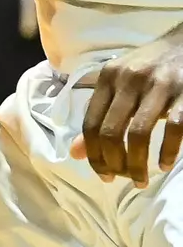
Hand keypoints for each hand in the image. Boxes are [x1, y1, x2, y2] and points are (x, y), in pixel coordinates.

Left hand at [72, 30, 182, 186]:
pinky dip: (168, 152)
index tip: (102, 174)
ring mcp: (158, 85)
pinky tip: (165, 164)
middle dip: (113, 162)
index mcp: (108, 77)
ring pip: (139, 134)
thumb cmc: (149, 67)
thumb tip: (74, 153)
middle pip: (111, 131)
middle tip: (120, 179)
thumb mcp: (118, 84)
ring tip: (140, 180)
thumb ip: (98, 115)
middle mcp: (129, 79)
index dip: (92, 153)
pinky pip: (174, 128)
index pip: (90, 123)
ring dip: (137, 163)